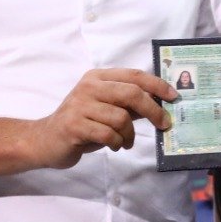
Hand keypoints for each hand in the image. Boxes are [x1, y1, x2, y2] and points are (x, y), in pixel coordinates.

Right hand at [29, 69, 175, 169]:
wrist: (46, 140)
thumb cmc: (83, 123)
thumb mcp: (107, 108)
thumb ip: (131, 104)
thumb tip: (162, 102)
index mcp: (98, 77)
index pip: (134, 75)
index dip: (157, 85)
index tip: (174, 97)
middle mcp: (88, 87)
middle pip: (131, 94)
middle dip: (153, 110)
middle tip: (164, 124)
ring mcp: (79, 105)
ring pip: (121, 118)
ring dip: (130, 134)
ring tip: (125, 142)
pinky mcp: (74, 126)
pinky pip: (109, 135)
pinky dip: (117, 143)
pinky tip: (114, 146)